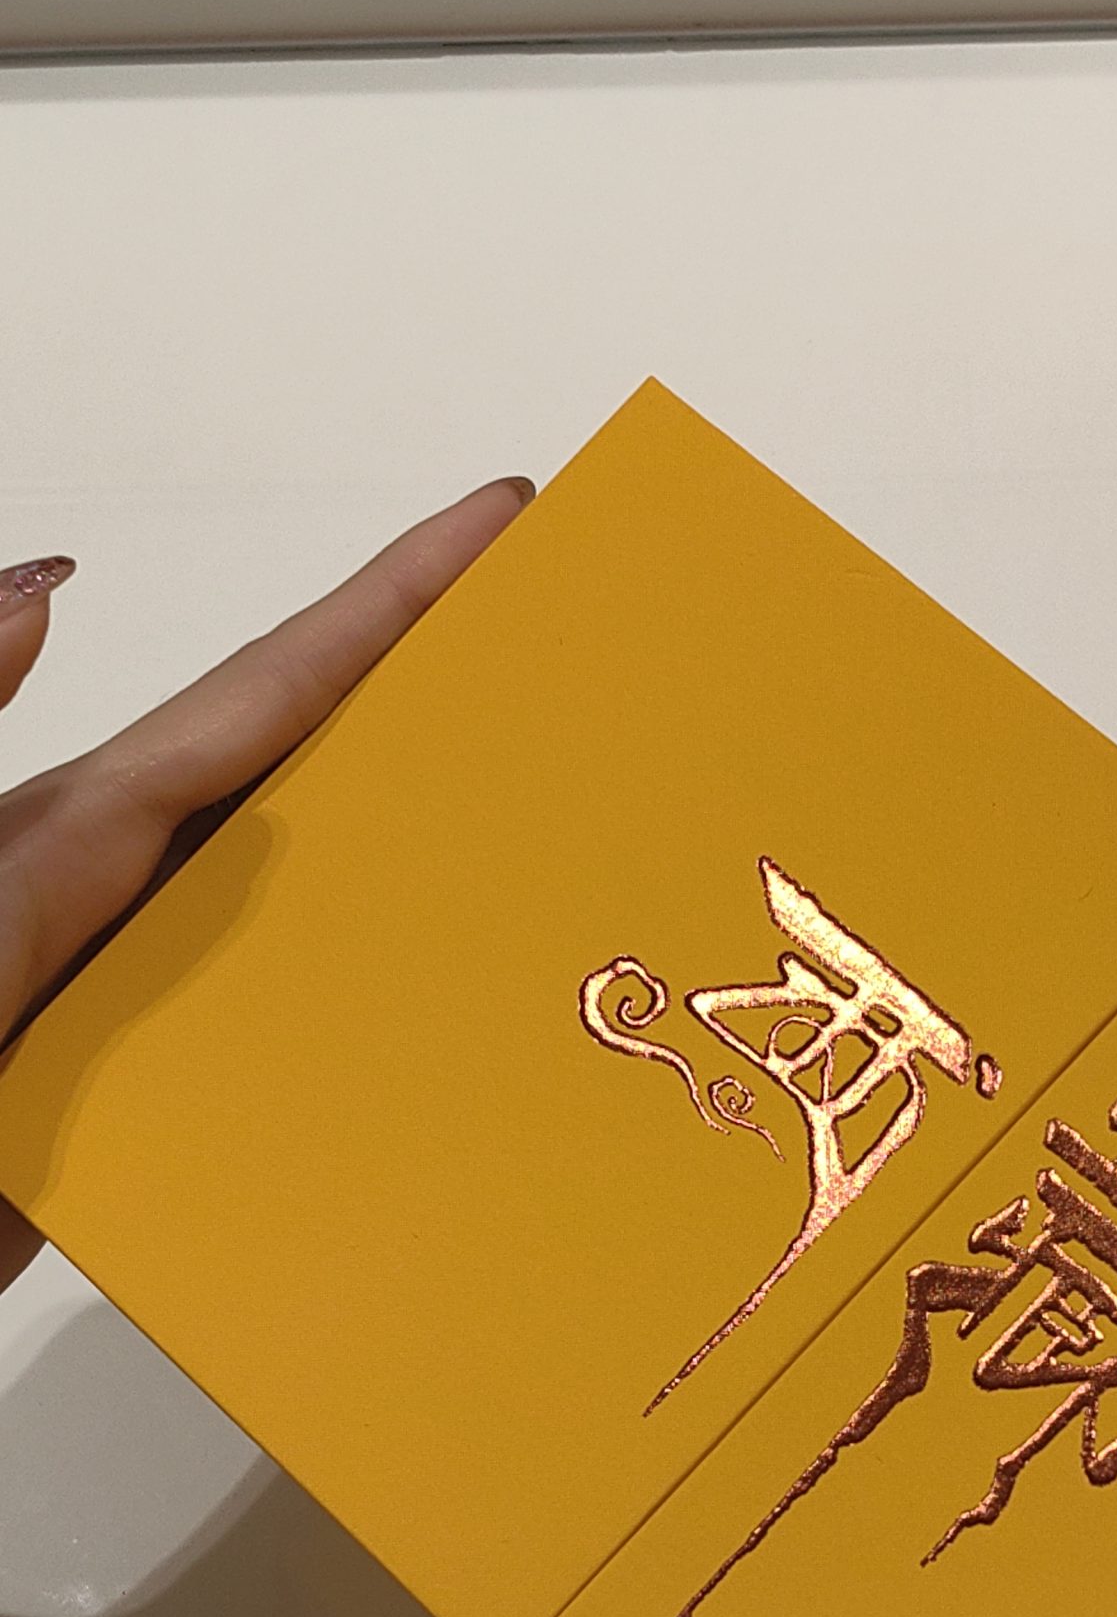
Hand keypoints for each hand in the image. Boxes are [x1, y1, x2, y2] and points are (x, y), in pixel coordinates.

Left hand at [0, 480, 532, 1290]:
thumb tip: (41, 581)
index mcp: (83, 830)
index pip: (267, 691)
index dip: (385, 601)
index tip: (494, 522)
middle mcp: (127, 892)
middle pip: (310, 769)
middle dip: (431, 693)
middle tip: (566, 646)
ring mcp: (146, 989)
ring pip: (318, 900)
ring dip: (427, 855)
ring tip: (551, 826)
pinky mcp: (151, 1094)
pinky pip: (294, 1032)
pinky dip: (378, 1008)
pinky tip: (447, 1017)